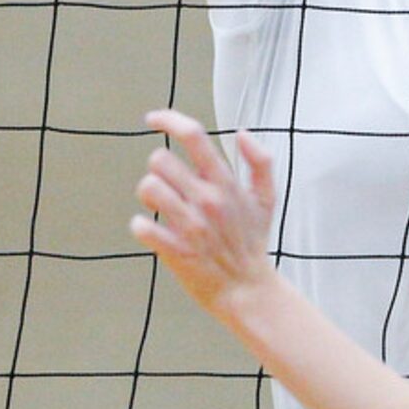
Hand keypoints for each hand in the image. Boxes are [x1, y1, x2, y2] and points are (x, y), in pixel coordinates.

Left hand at [131, 109, 275, 317]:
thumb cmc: (252, 242)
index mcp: (226, 182)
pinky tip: (151, 229)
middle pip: (160, 159)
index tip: (152, 119)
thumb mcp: (267, 199)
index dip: (168, 119)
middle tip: (168, 183)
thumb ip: (260, 161)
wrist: (247, 290)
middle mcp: (207, 198)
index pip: (193, 135)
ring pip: (148, 187)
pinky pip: (143, 227)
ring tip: (159, 205)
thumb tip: (242, 132)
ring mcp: (190, 225)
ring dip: (149, 193)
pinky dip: (141, 225)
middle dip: (158, 167)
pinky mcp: (175, 250)